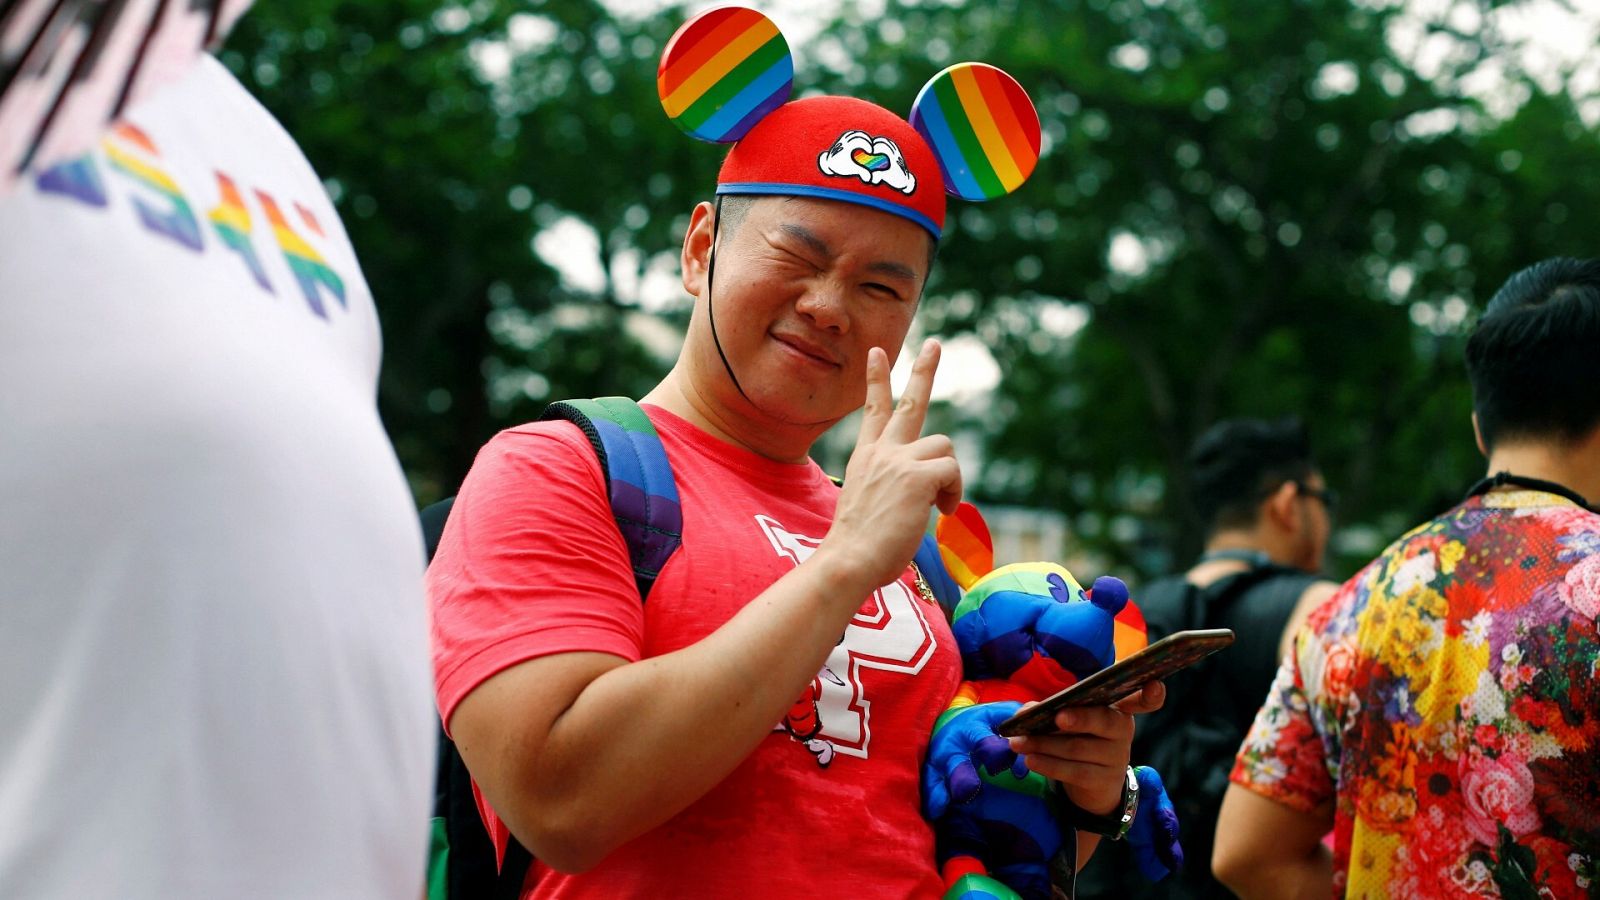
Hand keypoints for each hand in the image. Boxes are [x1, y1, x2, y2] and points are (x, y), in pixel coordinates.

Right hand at [815, 339, 961, 592]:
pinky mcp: (917, 476)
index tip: (877, 352)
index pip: (873, 410)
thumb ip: (896, 489)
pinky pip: (952, 470)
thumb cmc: (857, 549)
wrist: (847, 560)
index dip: (876, 379)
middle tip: (934, 344)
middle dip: (923, 369)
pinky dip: (954, 492)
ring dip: (949, 475)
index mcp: (865, 457)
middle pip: (909, 402)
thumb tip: (926, 495)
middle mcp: (881, 452)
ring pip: (944, 446)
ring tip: (939, 505)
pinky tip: (942, 512)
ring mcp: (898, 460)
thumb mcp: (873, 506)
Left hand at [1004, 681, 1165, 815]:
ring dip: (1045, 744)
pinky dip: (1049, 765)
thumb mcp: (1069, 718)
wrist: (1092, 782)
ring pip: (1079, 748)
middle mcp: (1122, 730)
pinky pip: (1074, 772)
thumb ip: (1050, 708)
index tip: (1154, 684)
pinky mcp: (1104, 780)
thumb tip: (1026, 711)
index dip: (1151, 694)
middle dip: (1079, 718)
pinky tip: (1030, 760)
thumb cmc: (1079, 736)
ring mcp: (1116, 757)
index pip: (1142, 699)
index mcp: (1117, 707)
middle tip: (1056, 717)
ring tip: (1019, 742)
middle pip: (1104, 721)